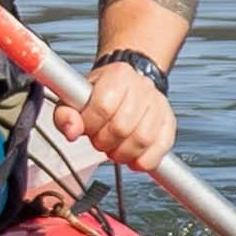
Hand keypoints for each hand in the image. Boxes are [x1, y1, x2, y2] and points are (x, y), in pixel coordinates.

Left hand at [58, 54, 180, 171]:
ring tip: (115, 149)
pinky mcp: (169, 122)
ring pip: (143, 140)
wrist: (126, 86)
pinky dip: (144, 161)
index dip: (91, 125)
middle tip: (100, 141)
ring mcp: (159, 104)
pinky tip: (133, 158)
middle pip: (122, 127)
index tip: (87, 129)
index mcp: (118, 75)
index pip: (103, 107)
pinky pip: (161, 149)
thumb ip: (65, 115)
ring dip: (124, 153)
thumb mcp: (75, 99)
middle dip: (105, 142)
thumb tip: (71, 131)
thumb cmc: (98, 95)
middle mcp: (142, 86)